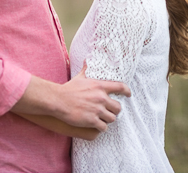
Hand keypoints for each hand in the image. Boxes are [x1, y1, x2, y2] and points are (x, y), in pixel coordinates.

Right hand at [11, 66, 130, 132]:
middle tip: (109, 111)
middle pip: (118, 107)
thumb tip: (87, 59)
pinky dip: (101, 127)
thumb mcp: (79, 77)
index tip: (128, 94)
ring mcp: (97, 110)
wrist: (58, 100)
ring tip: (102, 119)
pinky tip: (97, 125)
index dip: (126, 91)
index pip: (120, 87)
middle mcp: (101, 98)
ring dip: (108, 119)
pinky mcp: (92, 121)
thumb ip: (86, 69)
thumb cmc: (69, 89)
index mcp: (100, 86)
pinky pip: (103, 127)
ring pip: (112, 118)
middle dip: (114, 110)